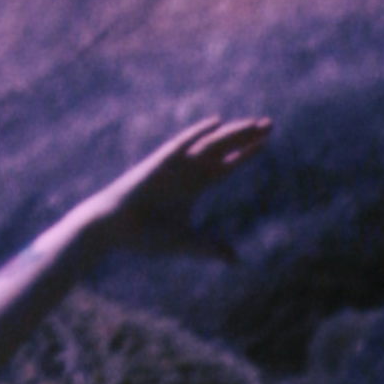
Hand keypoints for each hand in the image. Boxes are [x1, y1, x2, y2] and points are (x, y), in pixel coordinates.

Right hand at [40, 116, 273, 268]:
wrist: (113, 229)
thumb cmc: (145, 236)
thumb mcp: (185, 243)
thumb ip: (209, 248)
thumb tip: (235, 260)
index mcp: (195, 186)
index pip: (226, 166)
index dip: (245, 154)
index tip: (265, 143)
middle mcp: (188, 171)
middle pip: (223, 149)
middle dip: (246, 137)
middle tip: (270, 124)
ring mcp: (175, 165)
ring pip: (209, 144)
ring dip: (232, 133)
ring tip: (255, 124)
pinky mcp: (159, 163)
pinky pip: (181, 144)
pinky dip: (197, 133)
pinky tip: (216, 123)